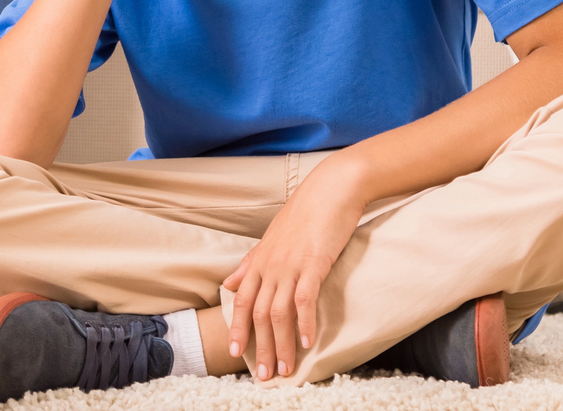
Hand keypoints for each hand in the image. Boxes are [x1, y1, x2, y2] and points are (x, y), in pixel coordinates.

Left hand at [223, 160, 365, 380]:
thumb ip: (251, 263)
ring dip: (282, 344)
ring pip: (278, 313)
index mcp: (260, 260)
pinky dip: (305, 323)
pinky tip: (309, 342)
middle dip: (260, 347)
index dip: (237, 328)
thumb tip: (230, 281)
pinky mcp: (314, 263)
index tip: (236, 353)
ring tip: (286, 368)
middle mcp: (271, 265)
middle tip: (265, 375)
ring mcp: (291, 265)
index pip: (241, 300)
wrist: (332, 188)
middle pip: (258, 314)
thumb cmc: (305, 212)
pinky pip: (305, 300)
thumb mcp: (272, 237)